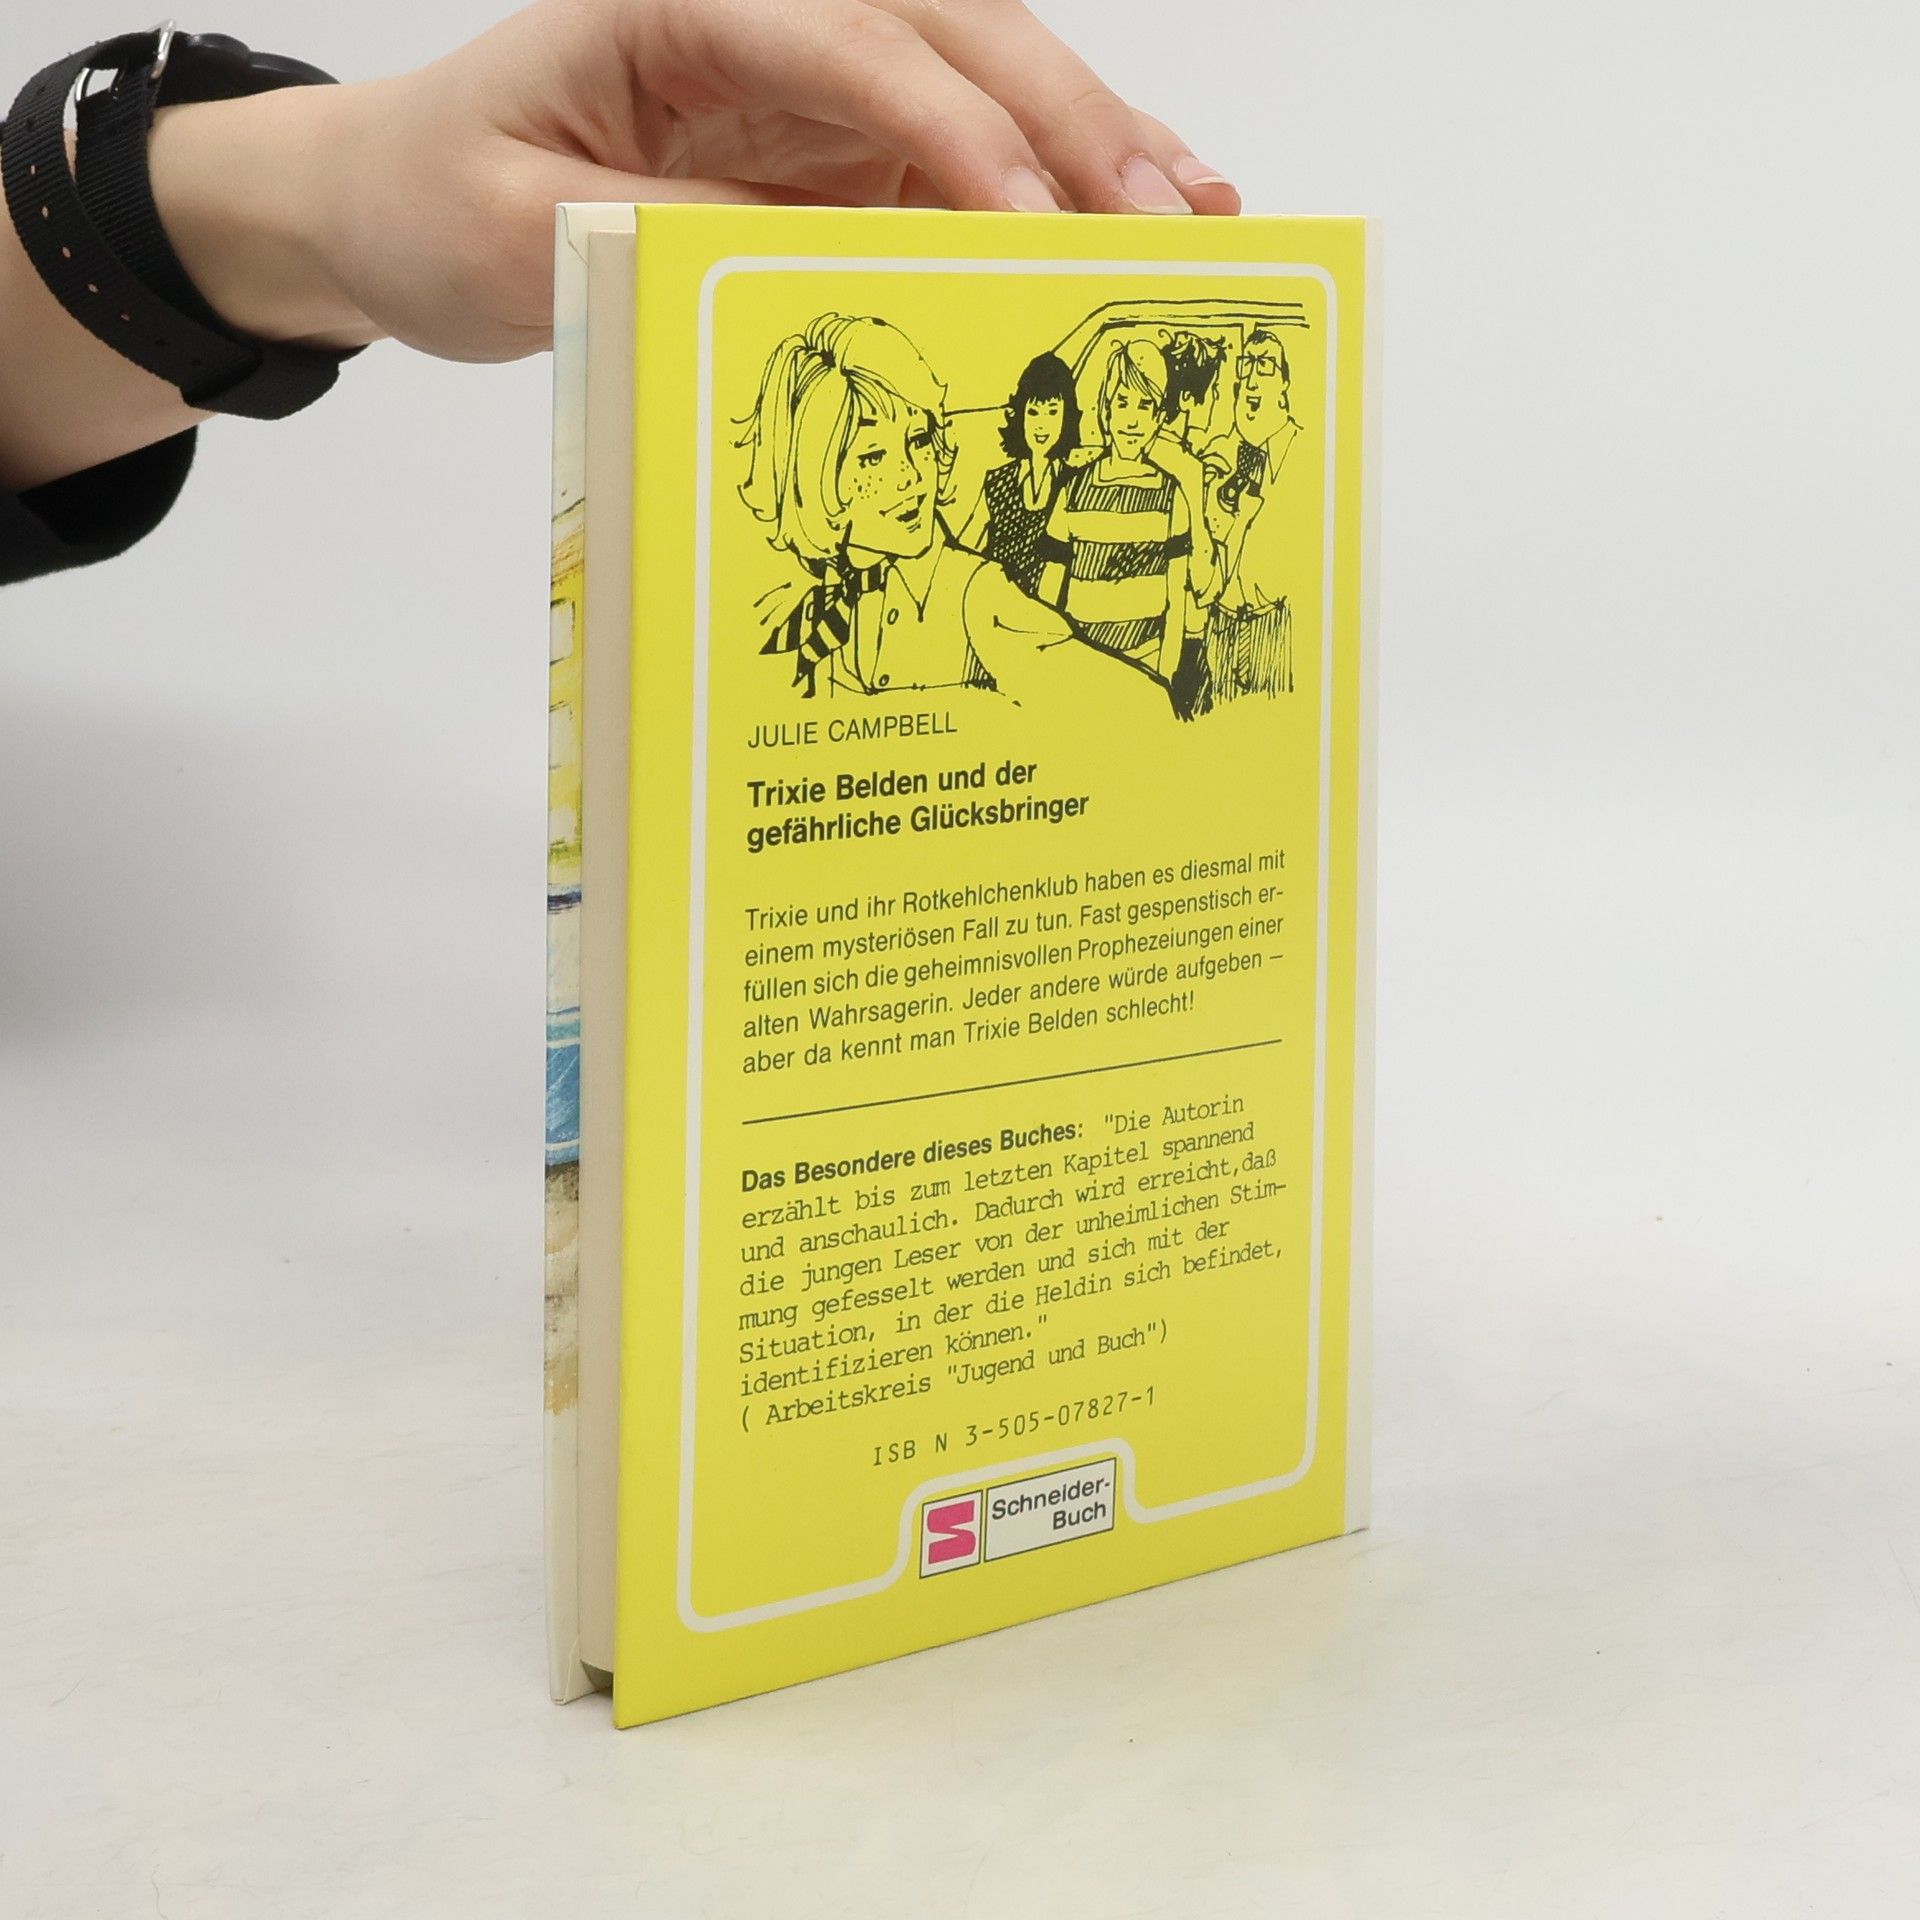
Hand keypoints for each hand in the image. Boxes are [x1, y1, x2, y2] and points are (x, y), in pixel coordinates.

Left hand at [152, 0, 1240, 363]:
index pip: (842, 36)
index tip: (1024, 216)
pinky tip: (1131, 215)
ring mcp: (807, 74)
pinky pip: (960, 149)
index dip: (947, 123)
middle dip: (1063, 121)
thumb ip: (671, 233)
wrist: (396, 197)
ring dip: (1090, 140)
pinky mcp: (832, 138)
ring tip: (1198, 211)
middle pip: (946, 31)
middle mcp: (760, 15)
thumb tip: (828, 268)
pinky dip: (1048, 184)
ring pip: (980, 77)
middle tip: (1161, 214)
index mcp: (669, 3)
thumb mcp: (520, 234)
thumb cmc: (436, 198)